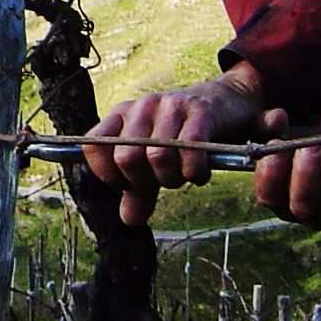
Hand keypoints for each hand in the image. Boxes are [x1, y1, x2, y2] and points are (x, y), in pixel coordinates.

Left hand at [83, 62, 267, 225]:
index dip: (108, 176)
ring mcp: (170, 106)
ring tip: (183, 174)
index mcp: (122, 114)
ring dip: (173, 179)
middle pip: (126, 158)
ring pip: (158, 157)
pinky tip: (200, 172)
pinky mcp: (200, 113)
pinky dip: (195, 173)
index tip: (129, 185)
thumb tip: (128, 220)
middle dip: (144, 183)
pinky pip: (190, 153)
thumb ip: (139, 189)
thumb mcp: (155, 159)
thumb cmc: (184, 133)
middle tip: (161, 181)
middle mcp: (142, 107)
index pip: (93, 147)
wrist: (227, 100)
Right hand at [251, 108, 320, 228]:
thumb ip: (269, 126)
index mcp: (282, 197)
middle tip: (310, 148)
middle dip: (306, 176)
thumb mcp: (284, 135)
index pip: (269, 197)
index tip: (275, 149)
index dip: (270, 177)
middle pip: (305, 207)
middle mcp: (310, 213)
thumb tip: (277, 116)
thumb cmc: (306, 149)